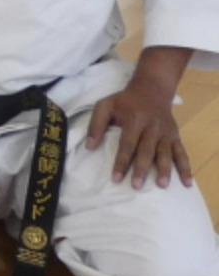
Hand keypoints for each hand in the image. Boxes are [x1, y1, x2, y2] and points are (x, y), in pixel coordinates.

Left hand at [86, 46, 193, 188]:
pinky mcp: (175, 136)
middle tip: (136, 185)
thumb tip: (89, 146)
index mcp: (134, 119)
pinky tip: (187, 183)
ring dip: (164, 169)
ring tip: (161, 185)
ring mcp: (166, 132)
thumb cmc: (124, 101)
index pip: (127, 144)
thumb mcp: (105, 105)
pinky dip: (186, 168)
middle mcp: (152, 127)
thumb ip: (95, 124)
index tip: (116, 178)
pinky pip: (182, 153)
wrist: (151, 90)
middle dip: (142, 168)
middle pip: (147, 150)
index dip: (122, 161)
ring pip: (165, 153)